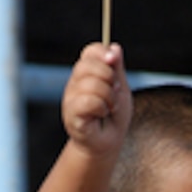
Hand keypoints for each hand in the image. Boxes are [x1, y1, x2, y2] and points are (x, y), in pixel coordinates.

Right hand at [62, 42, 131, 156]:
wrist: (107, 143)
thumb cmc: (113, 116)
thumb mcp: (120, 88)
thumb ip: (117, 69)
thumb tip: (115, 48)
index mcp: (86, 73)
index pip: (90, 51)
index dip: (103, 53)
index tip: (114, 63)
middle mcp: (75, 82)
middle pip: (89, 65)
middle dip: (109, 78)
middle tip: (114, 93)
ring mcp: (70, 98)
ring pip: (91, 83)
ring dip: (109, 97)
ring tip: (109, 107)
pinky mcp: (71, 114)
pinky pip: (88, 101)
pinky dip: (101, 107)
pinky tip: (101, 114)